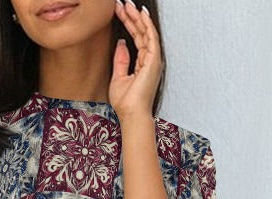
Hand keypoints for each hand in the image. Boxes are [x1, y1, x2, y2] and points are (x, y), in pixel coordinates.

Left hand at [110, 0, 162, 121]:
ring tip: (127, 4)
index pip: (135, 38)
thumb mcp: (118, 77)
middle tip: (121, 3)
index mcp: (142, 63)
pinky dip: (147, 25)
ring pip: (146, 32)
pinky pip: (151, 38)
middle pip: (140, 32)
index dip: (127, 23)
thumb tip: (121, 43)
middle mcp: (149, 60)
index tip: (118, 12)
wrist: (131, 114)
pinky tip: (141, 14)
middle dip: (131, 16)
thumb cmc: (126, 103)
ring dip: (137, 17)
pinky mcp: (153, 61)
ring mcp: (153, 60)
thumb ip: (121, 60)